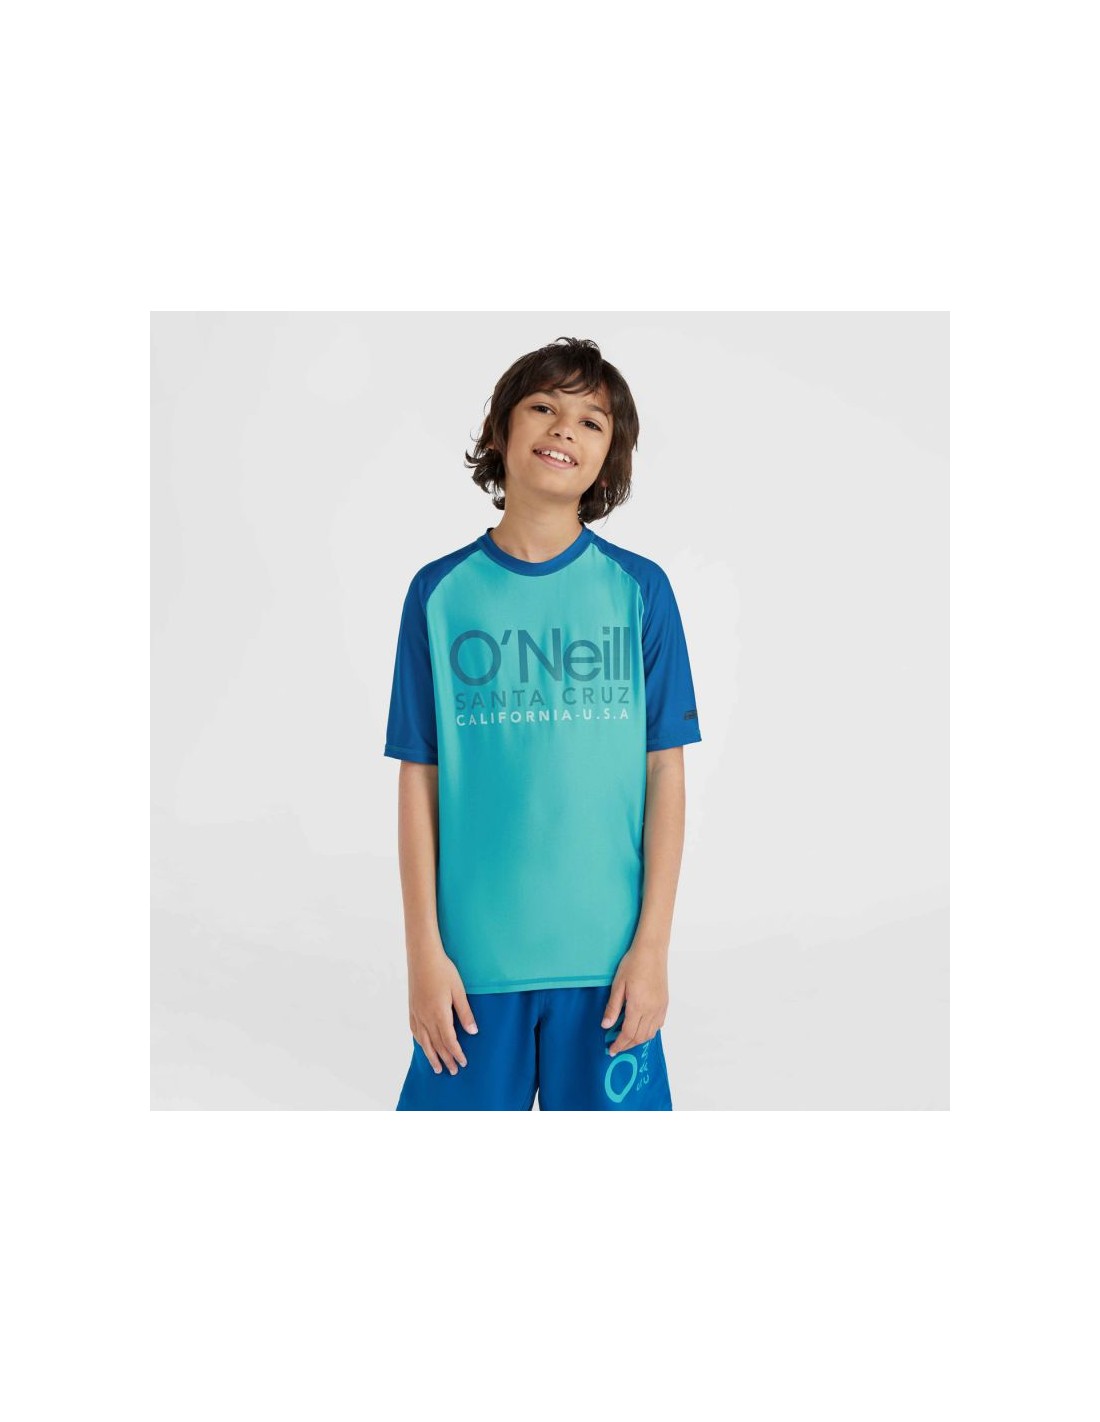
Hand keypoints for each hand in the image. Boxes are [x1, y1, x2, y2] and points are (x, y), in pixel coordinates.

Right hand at [407, 949, 477, 1075]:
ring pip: (424, 1041)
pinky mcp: (412, 1008)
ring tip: (437, 1068)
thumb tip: (472, 1032)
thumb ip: (465, 1013)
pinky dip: (421, 1042)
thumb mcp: (459, 990)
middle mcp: (426, 1018)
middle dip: (446, 1059)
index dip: (457, 1054)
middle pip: (437, 1045)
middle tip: (453, 1071)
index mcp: (439, 1014)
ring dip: (431, 1056)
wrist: (422, 957)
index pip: (449, 1041)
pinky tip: (424, 1046)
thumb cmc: (443, 971)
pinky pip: (415, 1031)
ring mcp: (417, 1014)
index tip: (463, 1063)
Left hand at [601, 942, 668, 1055]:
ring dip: (638, 1040)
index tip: (611, 1050)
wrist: (652, 951)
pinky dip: (649, 1031)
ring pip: (650, 1033)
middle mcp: (652, 1010)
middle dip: (628, 1045)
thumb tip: (606, 1026)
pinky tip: (641, 1028)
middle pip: (640, 1037)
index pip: (628, 1034)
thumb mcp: (618, 985)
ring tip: (627, 1040)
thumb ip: (612, 1007)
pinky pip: (658, 1025)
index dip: (619, 1044)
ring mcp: (660, 1007)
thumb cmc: (633, 964)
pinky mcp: (664, 1003)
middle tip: (617, 1047)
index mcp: (638, 1006)